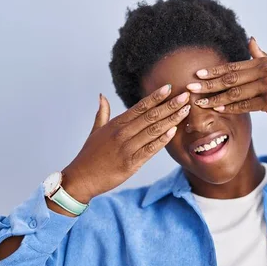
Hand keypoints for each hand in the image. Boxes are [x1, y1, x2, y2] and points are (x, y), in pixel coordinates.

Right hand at [61, 85, 190, 202]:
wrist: (81, 178)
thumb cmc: (90, 155)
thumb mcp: (95, 131)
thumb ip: (102, 113)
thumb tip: (102, 96)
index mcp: (116, 124)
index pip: (140, 107)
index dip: (155, 97)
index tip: (169, 87)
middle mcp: (122, 133)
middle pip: (150, 116)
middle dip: (169, 105)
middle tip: (185, 96)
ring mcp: (126, 148)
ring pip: (153, 130)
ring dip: (171, 119)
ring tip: (185, 110)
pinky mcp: (130, 163)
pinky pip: (150, 149)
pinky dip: (162, 139)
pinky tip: (174, 131)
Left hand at [186, 37, 266, 127]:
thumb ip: (261, 56)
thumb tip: (251, 40)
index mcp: (263, 63)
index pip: (233, 67)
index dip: (214, 70)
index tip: (197, 73)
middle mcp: (264, 72)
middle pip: (230, 78)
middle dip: (209, 84)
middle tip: (191, 87)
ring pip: (235, 93)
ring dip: (215, 98)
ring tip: (200, 102)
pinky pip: (245, 105)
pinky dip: (230, 107)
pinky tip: (218, 108)